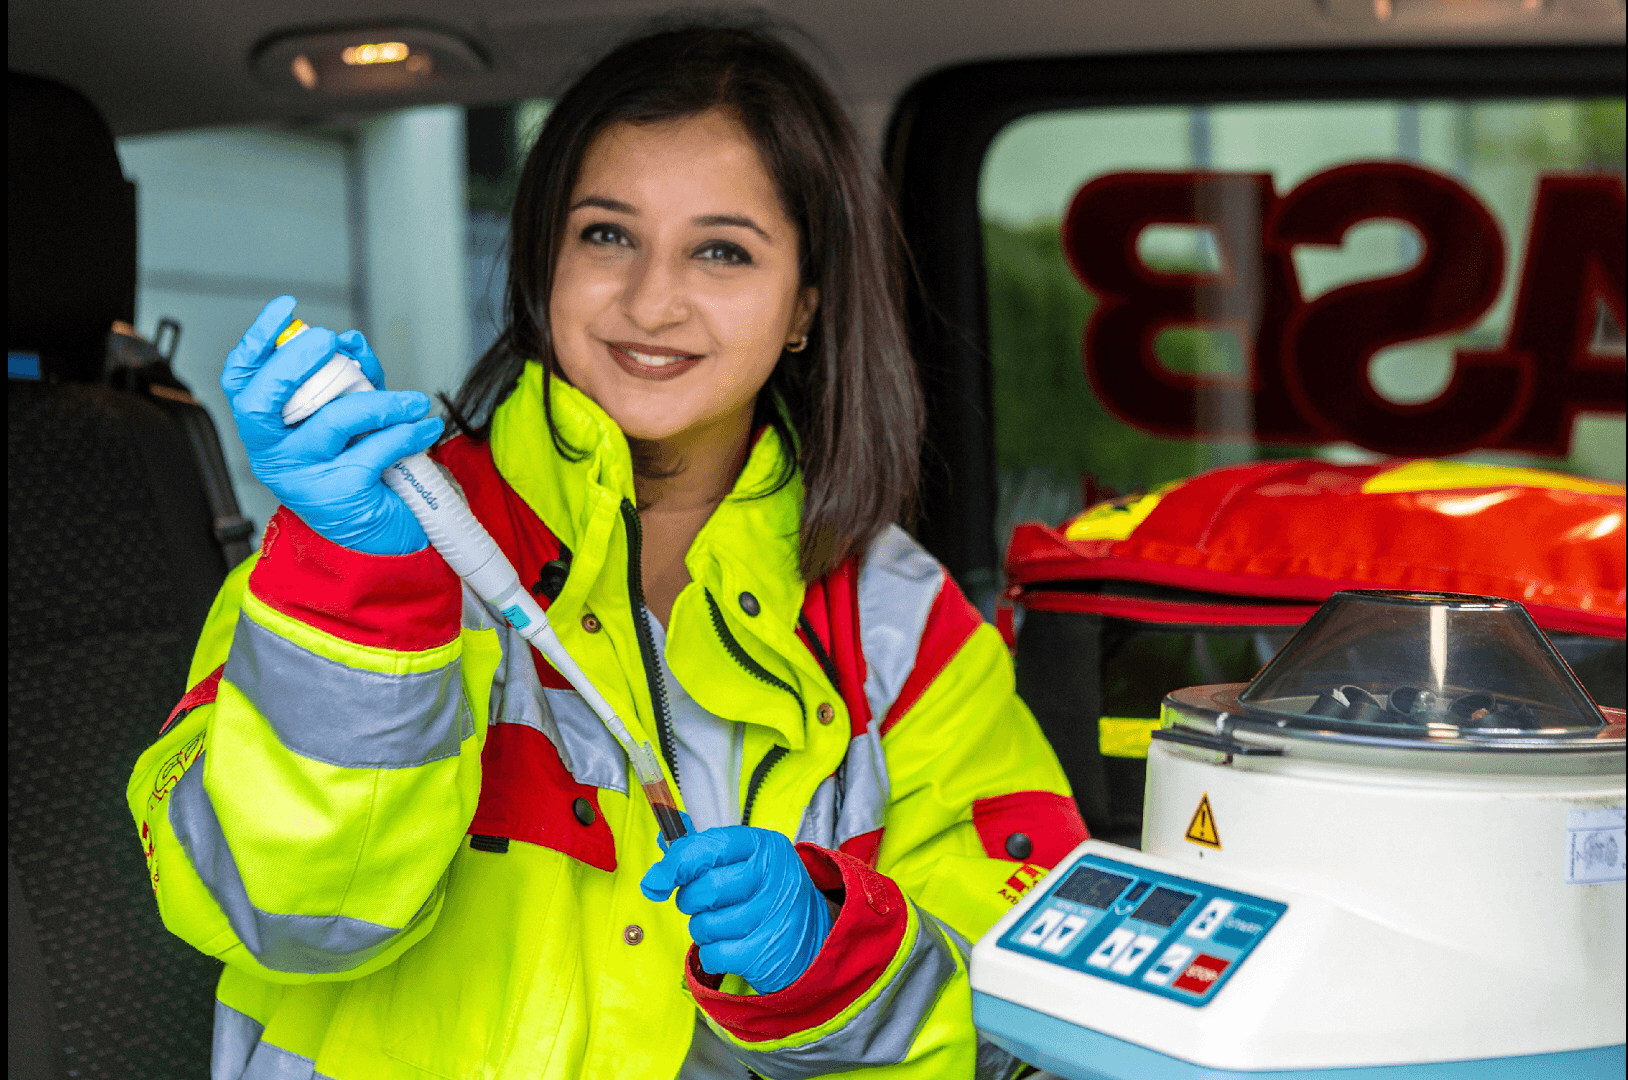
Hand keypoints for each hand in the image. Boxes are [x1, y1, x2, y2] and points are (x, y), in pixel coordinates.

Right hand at [221, 296, 441, 554]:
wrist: (375, 536)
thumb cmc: (357, 468)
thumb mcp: (349, 417)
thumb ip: (350, 379)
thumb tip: (354, 342)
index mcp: (267, 428)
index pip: (242, 379)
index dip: (257, 340)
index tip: (285, 308)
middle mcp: (272, 452)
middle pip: (263, 399)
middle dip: (299, 361)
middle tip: (336, 344)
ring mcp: (301, 476)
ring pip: (335, 420)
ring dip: (383, 402)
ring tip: (415, 402)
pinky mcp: (338, 494)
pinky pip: (374, 449)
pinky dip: (407, 433)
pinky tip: (424, 428)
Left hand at [641, 826, 833, 993]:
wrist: (811, 939)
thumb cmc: (767, 894)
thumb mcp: (746, 859)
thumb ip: (703, 849)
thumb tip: (662, 840)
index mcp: (764, 846)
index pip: (711, 846)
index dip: (677, 861)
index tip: (658, 878)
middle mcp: (772, 878)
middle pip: (704, 888)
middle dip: (690, 899)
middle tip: (704, 902)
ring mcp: (770, 916)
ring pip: (704, 924)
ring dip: (702, 927)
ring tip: (723, 923)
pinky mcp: (762, 952)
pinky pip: (711, 953)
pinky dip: (711, 953)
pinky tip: (730, 945)